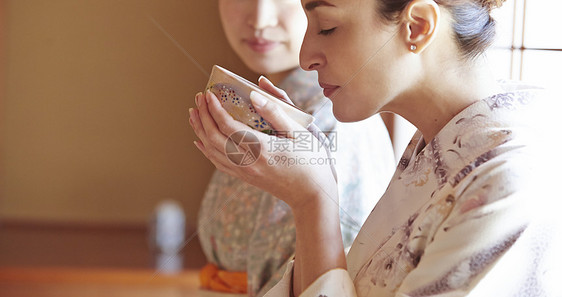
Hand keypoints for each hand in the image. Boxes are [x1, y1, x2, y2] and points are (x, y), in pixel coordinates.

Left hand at [188, 80, 337, 209]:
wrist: (311, 196)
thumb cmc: (311, 162)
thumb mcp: (299, 133)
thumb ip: (276, 112)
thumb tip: (254, 93)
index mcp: (262, 148)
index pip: (228, 126)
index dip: (215, 109)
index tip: (209, 93)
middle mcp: (248, 161)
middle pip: (214, 137)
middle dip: (203, 116)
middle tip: (199, 97)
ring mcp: (245, 171)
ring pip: (212, 150)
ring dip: (200, 130)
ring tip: (194, 113)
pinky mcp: (245, 177)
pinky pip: (218, 163)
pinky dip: (206, 149)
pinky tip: (200, 140)